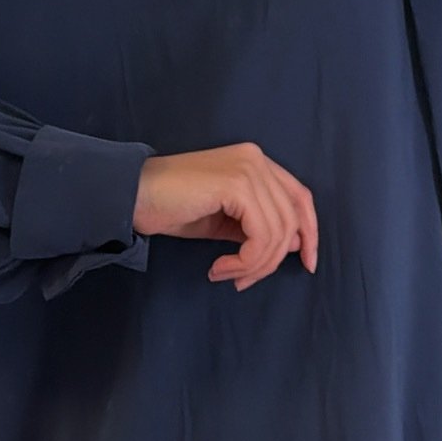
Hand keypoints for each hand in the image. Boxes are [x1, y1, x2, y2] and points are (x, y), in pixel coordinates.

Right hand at [133, 145, 318, 289]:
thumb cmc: (171, 208)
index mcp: (257, 163)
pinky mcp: (237, 184)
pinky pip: (261, 236)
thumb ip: (257, 227)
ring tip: (228, 274)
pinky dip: (246, 260)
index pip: (300, 198)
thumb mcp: (224, 220)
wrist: (132, 196)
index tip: (307, 264)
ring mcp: (249, 169)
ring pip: (278, 232)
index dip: (310, 233)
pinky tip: (221, 267)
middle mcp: (257, 160)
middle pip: (292, 219)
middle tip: (243, 280)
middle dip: (273, 260)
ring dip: (255, 265)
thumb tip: (293, 246)